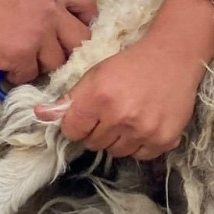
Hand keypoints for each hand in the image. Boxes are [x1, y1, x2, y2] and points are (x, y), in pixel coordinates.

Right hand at [0, 0, 95, 85]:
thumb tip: (59, 16)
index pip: (89, 4)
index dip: (86, 20)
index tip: (76, 30)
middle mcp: (51, 11)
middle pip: (81, 40)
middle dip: (69, 51)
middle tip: (52, 54)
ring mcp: (37, 35)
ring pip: (57, 62)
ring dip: (42, 65)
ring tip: (24, 60)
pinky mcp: (21, 55)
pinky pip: (30, 75)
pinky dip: (19, 75)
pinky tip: (7, 68)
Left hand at [32, 33, 204, 159]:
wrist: (174, 57)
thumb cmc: (131, 64)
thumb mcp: (95, 74)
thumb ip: (69, 98)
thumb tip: (40, 115)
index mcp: (98, 97)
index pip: (72, 131)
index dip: (78, 122)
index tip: (90, 113)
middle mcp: (120, 117)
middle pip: (93, 144)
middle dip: (98, 130)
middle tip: (113, 111)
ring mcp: (144, 130)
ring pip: (116, 152)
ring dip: (119, 139)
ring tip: (130, 117)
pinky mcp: (163, 139)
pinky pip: (140, 155)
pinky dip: (140, 144)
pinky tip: (145, 124)